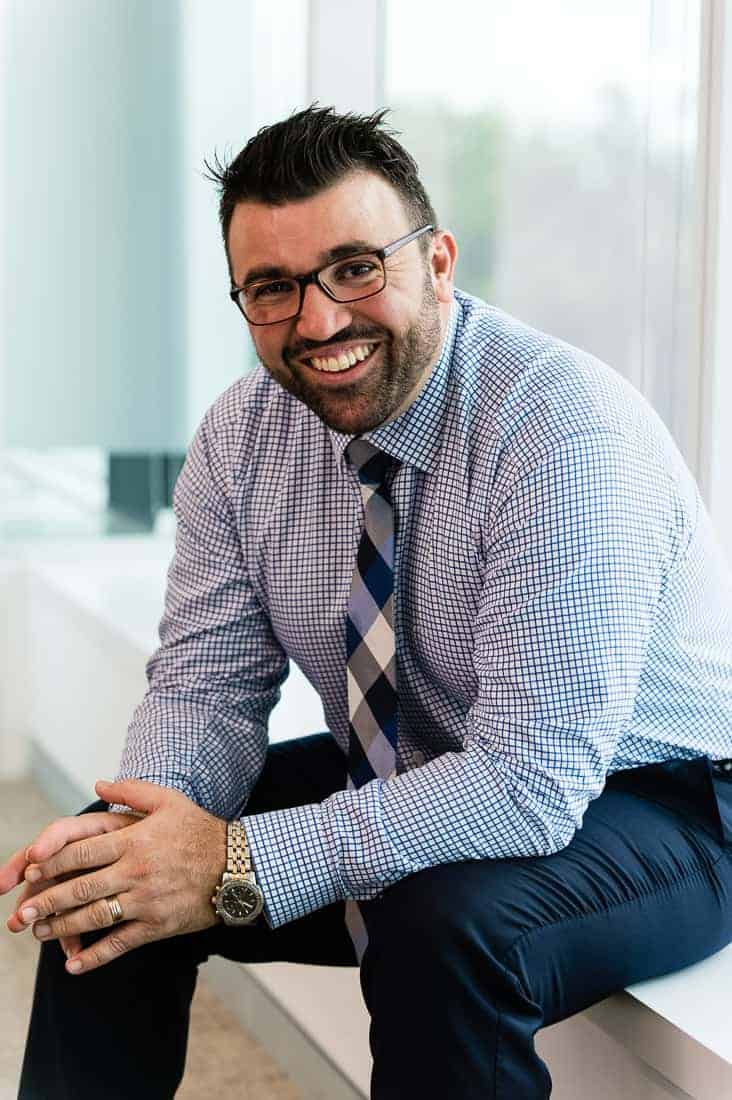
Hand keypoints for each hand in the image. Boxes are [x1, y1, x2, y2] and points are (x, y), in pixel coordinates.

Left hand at [5, 779, 228, 974]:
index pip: (81, 851)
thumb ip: (132, 789)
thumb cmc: (201, 830)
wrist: (237, 866)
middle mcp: (135, 871)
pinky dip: (94, 957)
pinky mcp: (157, 925)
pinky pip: (120, 944)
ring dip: (62, 928)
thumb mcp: (170, 800)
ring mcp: (145, 901)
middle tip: (21, 913)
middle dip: (46, 901)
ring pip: (94, 917)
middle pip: (80, 888)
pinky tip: (73, 965)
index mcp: (134, 840)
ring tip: (39, 933)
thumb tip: (99, 783)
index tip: (30, 870)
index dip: (51, 862)